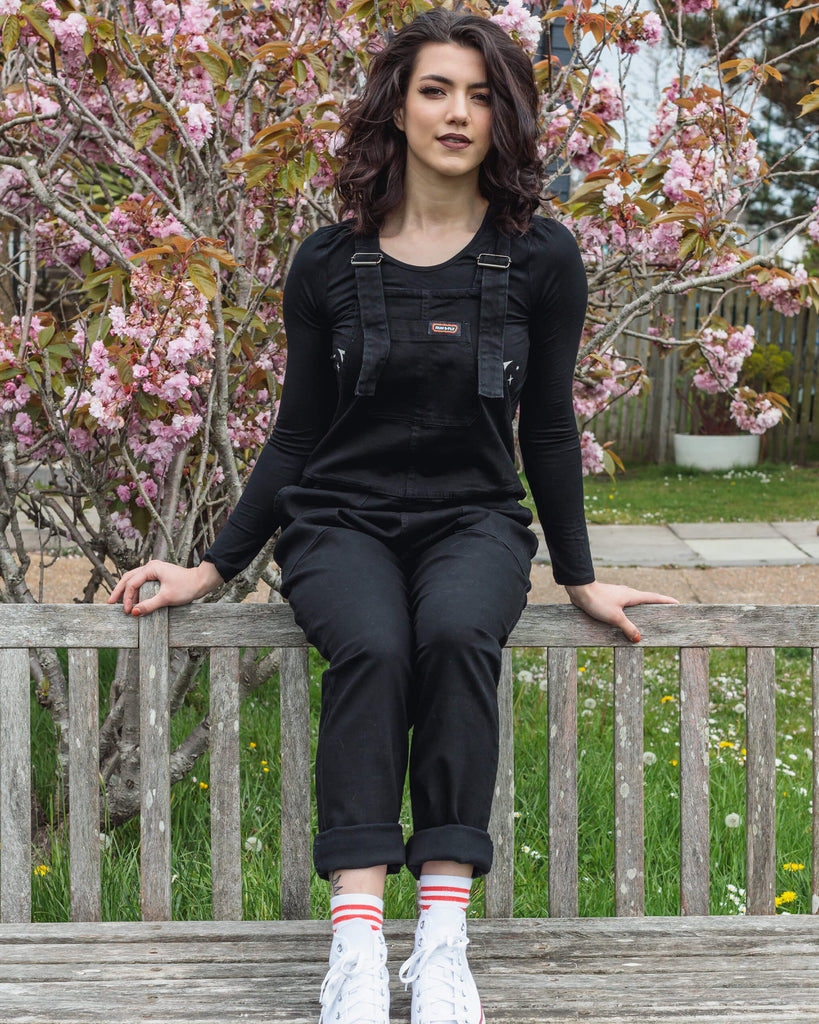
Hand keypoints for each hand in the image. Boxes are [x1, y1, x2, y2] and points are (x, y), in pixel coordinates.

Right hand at [107, 559, 223, 615]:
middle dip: (119, 590)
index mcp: (152, 568)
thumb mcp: (167, 598)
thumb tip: (134, 612)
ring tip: (122, 604)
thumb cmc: (186, 587)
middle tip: (110, 603)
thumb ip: (149, 605)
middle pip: (128, 578)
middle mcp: (151, 566)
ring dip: (128, 591)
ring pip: (134, 580)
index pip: (132, 582)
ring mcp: (154, 570)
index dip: (126, 597)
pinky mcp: (157, 576)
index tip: (126, 610)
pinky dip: (136, 591)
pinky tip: (133, 601)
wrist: (201, 582)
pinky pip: (142, 582)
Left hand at [564, 580, 678, 642]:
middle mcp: (628, 594)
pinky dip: (630, 613)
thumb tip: (638, 638)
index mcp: (633, 596)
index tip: (678, 603)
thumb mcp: (615, 618)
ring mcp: (619, 596)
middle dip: (656, 606)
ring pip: (634, 604)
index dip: (666, 601)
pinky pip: (624, 607)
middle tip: (666, 614)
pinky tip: (626, 620)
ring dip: (642, 610)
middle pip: (646, 600)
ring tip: (648, 620)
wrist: (580, 590)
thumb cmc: (598, 601)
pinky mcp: (610, 599)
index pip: (654, 598)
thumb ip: (628, 627)